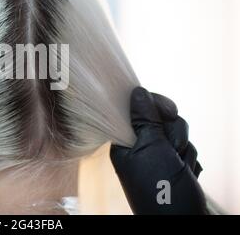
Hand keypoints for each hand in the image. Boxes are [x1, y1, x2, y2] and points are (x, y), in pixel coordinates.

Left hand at [110, 87, 207, 213]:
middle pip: (161, 120)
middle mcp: (138, 148)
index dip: (155, 106)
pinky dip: (189, 161)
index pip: (137, 109)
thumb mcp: (151, 149)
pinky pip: (185, 150)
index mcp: (124, 142)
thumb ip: (144, 119)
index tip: (169, 111)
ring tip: (179, 167)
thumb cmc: (161, 189)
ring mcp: (156, 157)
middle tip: (172, 150)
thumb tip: (137, 92)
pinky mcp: (172, 166)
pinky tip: (186, 174)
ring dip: (183, 150)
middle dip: (174, 134)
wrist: (185, 223)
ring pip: (176, 134)